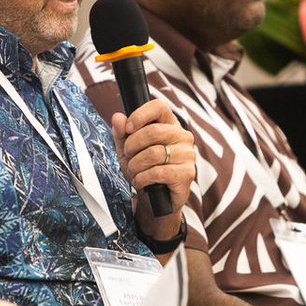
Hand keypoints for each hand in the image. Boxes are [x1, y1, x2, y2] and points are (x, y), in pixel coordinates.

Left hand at [111, 100, 196, 235]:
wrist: (156, 198)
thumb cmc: (144, 168)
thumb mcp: (127, 149)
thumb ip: (121, 133)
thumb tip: (117, 117)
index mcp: (169, 124)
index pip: (159, 107)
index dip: (140, 115)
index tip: (127, 129)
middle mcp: (182, 136)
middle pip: (153, 131)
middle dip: (132, 146)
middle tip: (128, 156)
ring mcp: (187, 154)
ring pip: (154, 154)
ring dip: (136, 165)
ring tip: (133, 171)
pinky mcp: (187, 173)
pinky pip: (158, 172)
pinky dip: (142, 178)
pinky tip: (140, 182)